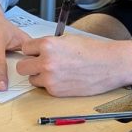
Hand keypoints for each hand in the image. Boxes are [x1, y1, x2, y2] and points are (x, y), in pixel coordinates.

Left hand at [16, 35, 131, 96]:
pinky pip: (44, 88)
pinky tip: (64, 78)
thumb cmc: (92, 51)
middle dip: (29, 65)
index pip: (25, 48)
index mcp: (48, 45)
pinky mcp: (56, 91)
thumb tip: (36, 50)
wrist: (110, 65)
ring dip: (39, 76)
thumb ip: (49, 45)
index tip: (37, 52)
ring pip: (31, 79)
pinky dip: (50, 84)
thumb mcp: (67, 39)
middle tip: (39, 64)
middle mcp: (46, 62)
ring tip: (55, 71)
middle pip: (22, 67)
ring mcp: (50, 79)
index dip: (32, 51)